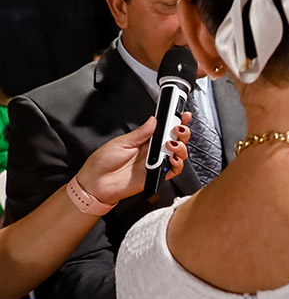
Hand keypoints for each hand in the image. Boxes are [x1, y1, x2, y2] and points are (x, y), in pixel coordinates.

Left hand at [76, 114, 190, 203]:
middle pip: (177, 140)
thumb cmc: (103, 163)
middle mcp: (153, 151)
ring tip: (171, 145)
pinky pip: (175, 170)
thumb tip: (154, 120)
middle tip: (177, 130)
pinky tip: (172, 159)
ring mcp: (156, 163)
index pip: (165, 129)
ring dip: (181, 147)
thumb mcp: (121, 142)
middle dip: (182, 133)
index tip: (182, 115)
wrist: (96, 184)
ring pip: (179, 154)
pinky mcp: (157, 175)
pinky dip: (178, 164)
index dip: (176, 121)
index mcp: (145, 140)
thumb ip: (140, 133)